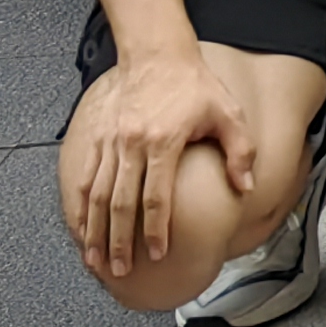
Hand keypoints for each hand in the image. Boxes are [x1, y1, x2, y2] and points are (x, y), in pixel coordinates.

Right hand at [66, 49, 252, 281]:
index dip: (156, 229)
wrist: (156, 55)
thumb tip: (247, 187)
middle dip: (120, 242)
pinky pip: (83, 180)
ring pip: (96, 196)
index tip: (158, 253)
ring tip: (96, 261)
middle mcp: (132, 144)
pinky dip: (78, 208)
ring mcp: (109, 142)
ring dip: (94, 232)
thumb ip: (241, 151)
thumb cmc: (195, 85)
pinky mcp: (96, 138)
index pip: (157, 197)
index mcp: (164, 141)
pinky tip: (79, 230)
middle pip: (121, 204)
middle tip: (121, 271)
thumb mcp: (228, 112)